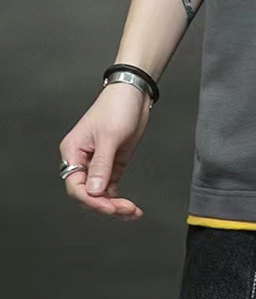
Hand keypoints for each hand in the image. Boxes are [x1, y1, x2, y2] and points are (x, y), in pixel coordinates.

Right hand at [59, 82, 151, 219]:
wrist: (134, 92)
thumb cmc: (117, 106)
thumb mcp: (110, 136)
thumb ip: (101, 164)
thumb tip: (94, 192)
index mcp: (73, 152)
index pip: (75, 186)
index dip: (91, 200)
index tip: (109, 207)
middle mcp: (83, 160)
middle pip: (87, 193)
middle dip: (105, 205)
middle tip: (125, 210)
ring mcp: (98, 163)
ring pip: (100, 194)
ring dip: (114, 205)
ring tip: (132, 212)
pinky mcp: (113, 163)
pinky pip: (111, 187)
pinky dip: (118, 198)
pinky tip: (129, 208)